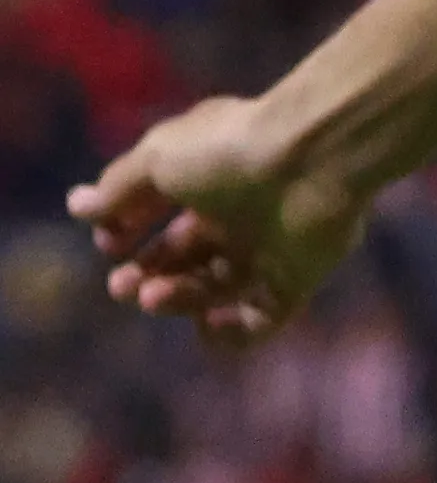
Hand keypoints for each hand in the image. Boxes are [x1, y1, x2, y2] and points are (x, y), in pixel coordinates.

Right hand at [72, 98, 372, 345]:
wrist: (313, 159)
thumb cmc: (230, 149)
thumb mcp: (158, 158)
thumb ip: (118, 188)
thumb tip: (77, 205)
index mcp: (208, 181)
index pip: (159, 216)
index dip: (128, 233)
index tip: (109, 242)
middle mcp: (237, 216)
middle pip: (183, 260)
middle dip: (146, 277)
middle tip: (124, 286)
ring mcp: (267, 250)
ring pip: (213, 291)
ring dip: (177, 300)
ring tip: (155, 295)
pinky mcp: (296, 280)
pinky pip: (259, 320)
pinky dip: (231, 333)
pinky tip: (209, 322)